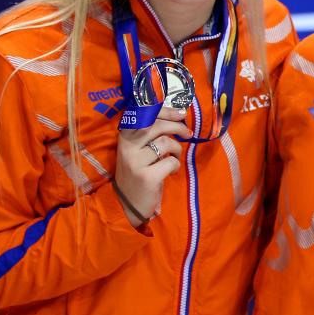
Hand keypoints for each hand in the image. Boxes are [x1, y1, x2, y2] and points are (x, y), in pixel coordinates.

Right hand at [113, 107, 185, 225]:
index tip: (180, 114)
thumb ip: (151, 134)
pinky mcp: (146, 177)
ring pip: (165, 143)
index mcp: (125, 137)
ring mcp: (135, 162)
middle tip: (188, 134)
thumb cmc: (139, 172)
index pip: (145, 115)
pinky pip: (170, 162)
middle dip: (177, 127)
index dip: (165, 111)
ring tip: (175, 157)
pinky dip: (176, 165)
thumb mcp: (139, 150)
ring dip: (177, 149)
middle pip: (157, 126)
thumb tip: (178, 116)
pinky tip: (172, 172)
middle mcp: (127, 147)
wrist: (129, 203)